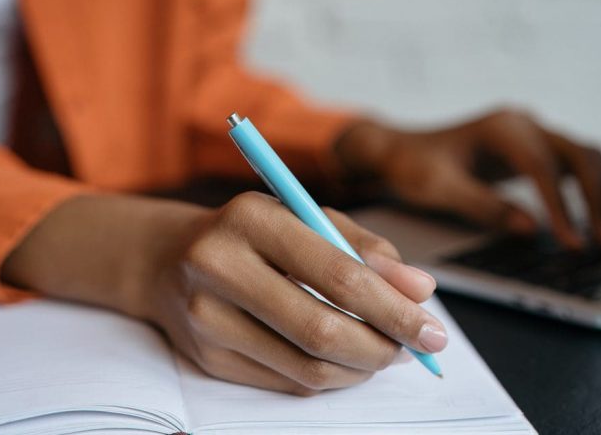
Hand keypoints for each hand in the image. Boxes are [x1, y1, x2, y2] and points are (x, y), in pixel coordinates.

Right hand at [2, 192, 443, 395]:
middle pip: (321, 330)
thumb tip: (420, 290)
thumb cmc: (252, 233)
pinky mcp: (205, 358)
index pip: (337, 274)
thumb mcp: (306, 216)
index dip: (394, 309)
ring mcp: (205, 318)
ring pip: (306, 367)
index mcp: (251, 218)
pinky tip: (344, 361)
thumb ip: (365, 247)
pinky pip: (286, 382)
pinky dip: (329, 377)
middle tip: (414, 349)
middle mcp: (219, 266)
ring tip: (383, 352)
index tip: (433, 328)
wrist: (168, 258)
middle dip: (383, 347)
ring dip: (360, 368)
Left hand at [334, 108, 600, 248]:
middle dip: (599, 197)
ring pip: (586, 157)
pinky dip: (592, 192)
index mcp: (501, 128)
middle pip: (580, 154)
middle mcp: (524, 124)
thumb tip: (529, 229)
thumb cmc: (414, 167)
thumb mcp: (439, 188)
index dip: (561, 205)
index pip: (542, 166)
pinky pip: (575, 167)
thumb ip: (483, 206)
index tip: (571, 241)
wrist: (400, 151)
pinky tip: (599, 222)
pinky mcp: (535, 151)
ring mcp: (533, 134)